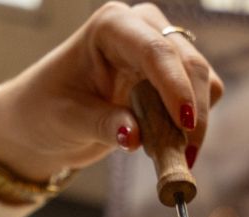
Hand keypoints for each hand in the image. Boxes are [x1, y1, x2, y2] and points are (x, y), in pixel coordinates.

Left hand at [0, 2, 222, 183]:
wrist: (45, 118)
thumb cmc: (46, 110)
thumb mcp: (68, 120)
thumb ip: (103, 125)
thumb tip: (135, 138)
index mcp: (111, 27)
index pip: (154, 51)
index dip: (175, 86)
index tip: (186, 124)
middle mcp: (141, 28)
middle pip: (189, 63)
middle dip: (193, 112)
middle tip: (184, 158)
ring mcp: (161, 49)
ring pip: (203, 80)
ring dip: (196, 122)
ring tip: (171, 157)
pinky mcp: (172, 76)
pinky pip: (201, 96)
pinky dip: (193, 125)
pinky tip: (169, 145)